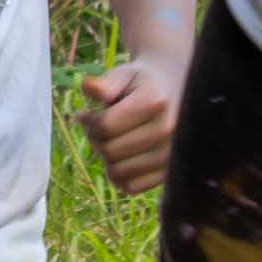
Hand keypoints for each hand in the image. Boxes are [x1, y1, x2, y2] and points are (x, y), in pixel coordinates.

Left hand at [80, 54, 179, 196]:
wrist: (177, 96)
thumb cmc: (142, 85)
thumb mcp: (124, 74)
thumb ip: (106, 82)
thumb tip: (89, 87)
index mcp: (154, 101)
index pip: (105, 125)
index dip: (87, 121)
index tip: (84, 114)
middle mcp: (168, 130)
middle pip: (110, 150)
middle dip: (94, 139)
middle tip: (96, 128)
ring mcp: (171, 155)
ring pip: (119, 172)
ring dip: (105, 159)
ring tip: (108, 142)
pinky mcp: (169, 174)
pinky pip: (132, 187)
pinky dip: (119, 176)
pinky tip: (119, 158)